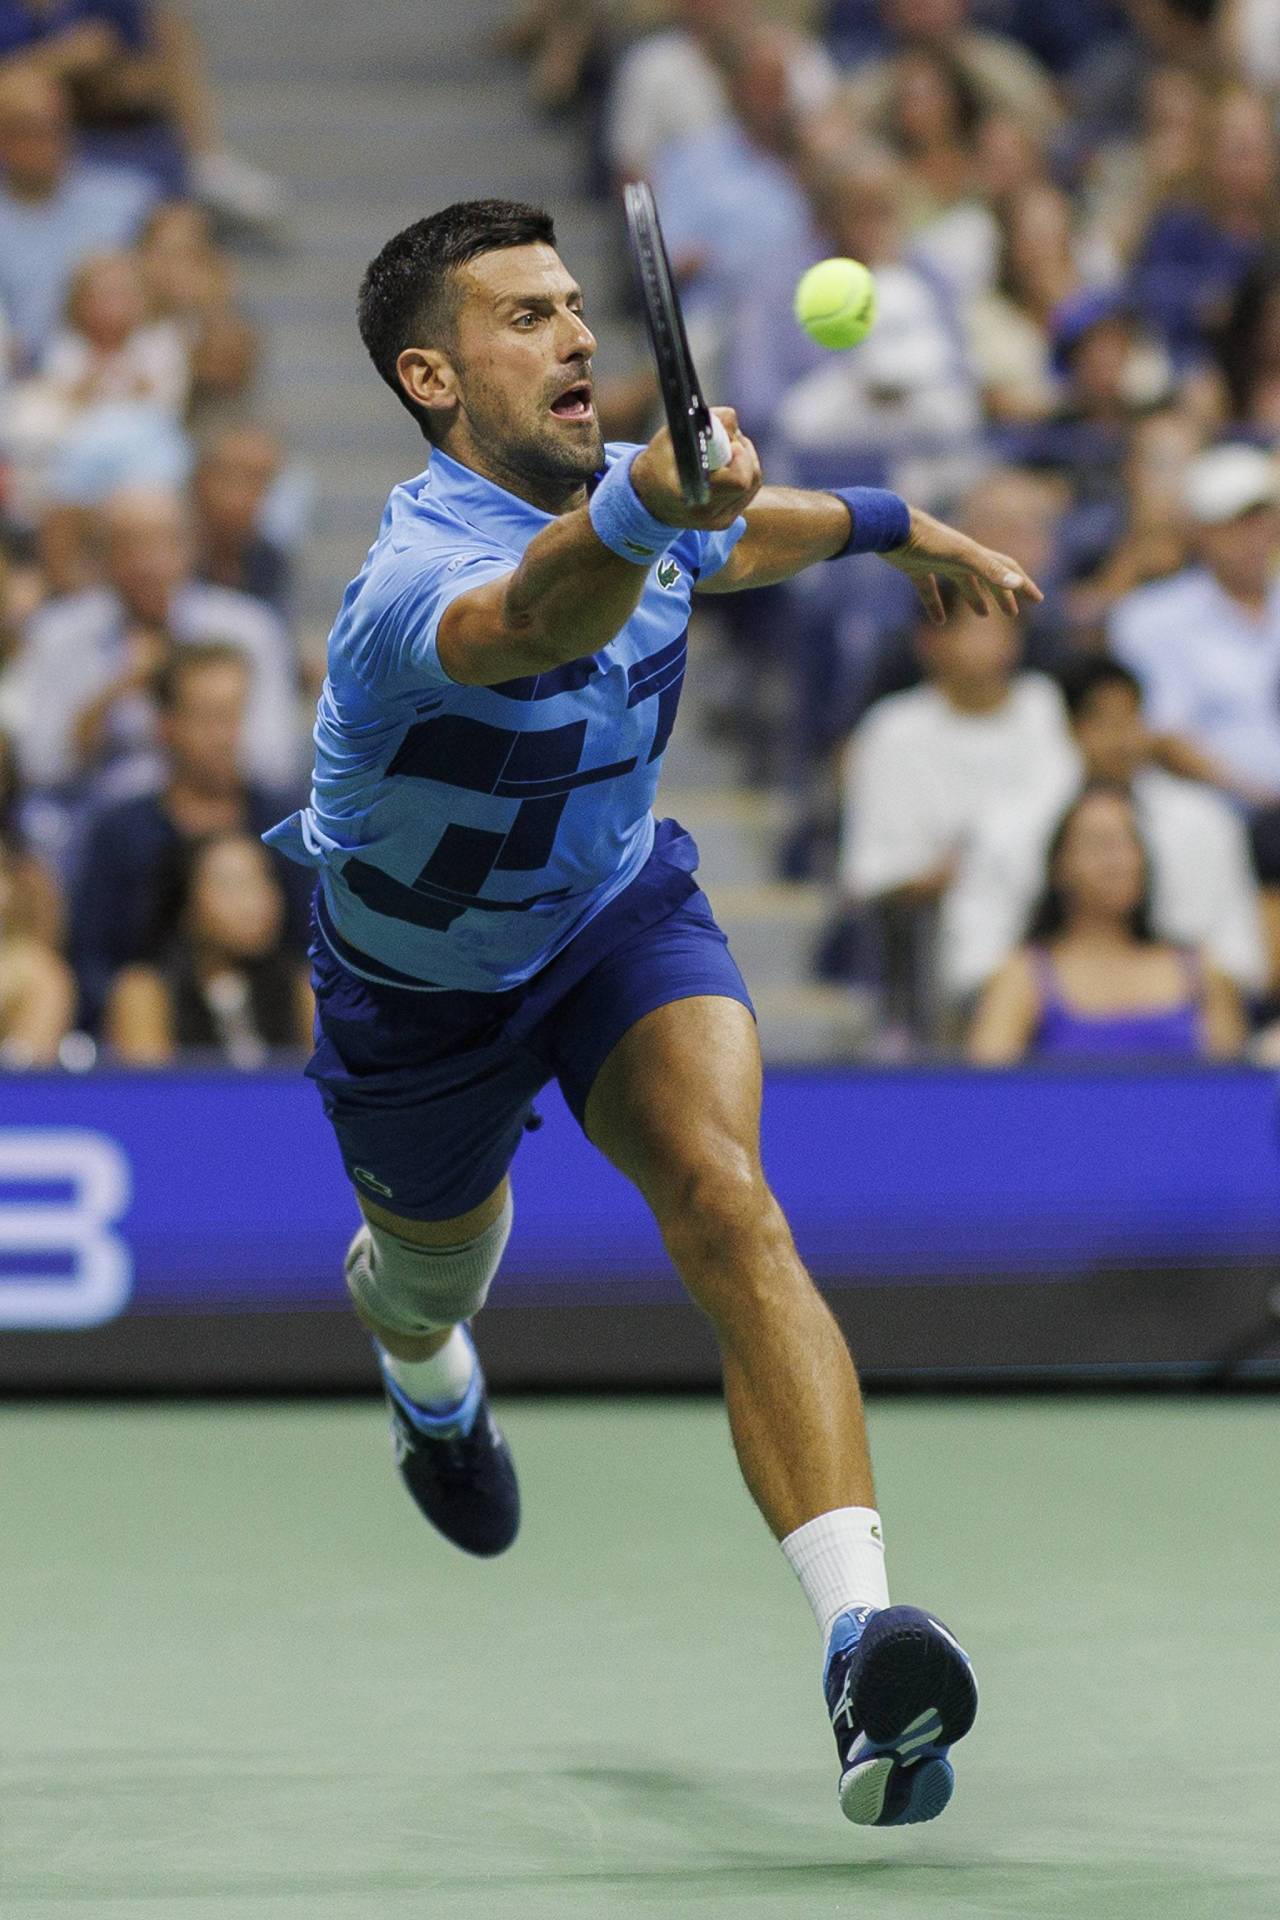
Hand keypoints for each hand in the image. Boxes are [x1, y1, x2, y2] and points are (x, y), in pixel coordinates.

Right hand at [631, 407, 762, 531]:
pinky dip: (744, 473)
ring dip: (746, 461)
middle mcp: (704, 513)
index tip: (730, 442)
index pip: (737, 480)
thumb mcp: (672, 434)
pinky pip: (748, 493)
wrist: (649, 498)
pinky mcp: (724, 522)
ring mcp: (716, 521)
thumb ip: (702, 423)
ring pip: (753, 484)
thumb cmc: (659, 461)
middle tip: (730, 441)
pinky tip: (727, 466)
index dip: (740, 456)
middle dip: (744, 453)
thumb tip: (732, 420)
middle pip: (750, 479)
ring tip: (726, 450)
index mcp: (688, 495)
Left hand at [883, 506, 1044, 622]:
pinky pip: (929, 590)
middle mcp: (959, 556)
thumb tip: (1017, 582)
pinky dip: (935, 606)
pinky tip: (938, 621)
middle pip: (987, 578)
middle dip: (1003, 595)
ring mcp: (937, 561)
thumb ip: (989, 570)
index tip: (1037, 600)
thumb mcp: (962, 557)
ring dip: (975, 598)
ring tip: (983, 614)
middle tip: (1012, 614)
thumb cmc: (927, 540)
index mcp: (974, 554)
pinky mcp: (915, 568)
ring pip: (962, 582)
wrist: (890, 527)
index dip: (1023, 584)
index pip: (1006, 569)